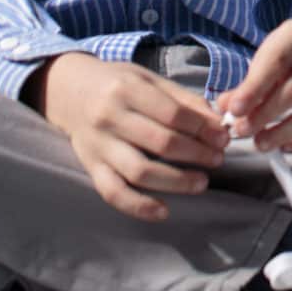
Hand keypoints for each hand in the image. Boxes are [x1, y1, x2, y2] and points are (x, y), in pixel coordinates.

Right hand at [28, 52, 230, 223]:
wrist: (68, 91)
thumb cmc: (117, 84)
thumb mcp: (148, 79)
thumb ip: (183, 100)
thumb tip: (217, 123)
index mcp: (127, 89)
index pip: (172, 114)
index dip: (202, 128)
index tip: (223, 138)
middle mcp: (109, 117)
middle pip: (160, 142)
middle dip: (196, 154)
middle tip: (217, 159)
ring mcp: (98, 145)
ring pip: (139, 171)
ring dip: (176, 182)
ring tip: (201, 183)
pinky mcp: (90, 166)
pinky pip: (113, 192)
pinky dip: (138, 206)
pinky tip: (163, 211)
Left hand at [213, 18, 291, 154]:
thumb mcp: (269, 55)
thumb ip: (249, 82)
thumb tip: (226, 107)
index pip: (277, 62)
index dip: (254, 88)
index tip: (234, 111)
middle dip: (265, 114)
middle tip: (243, 131)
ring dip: (285, 131)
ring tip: (262, 143)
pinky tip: (290, 146)